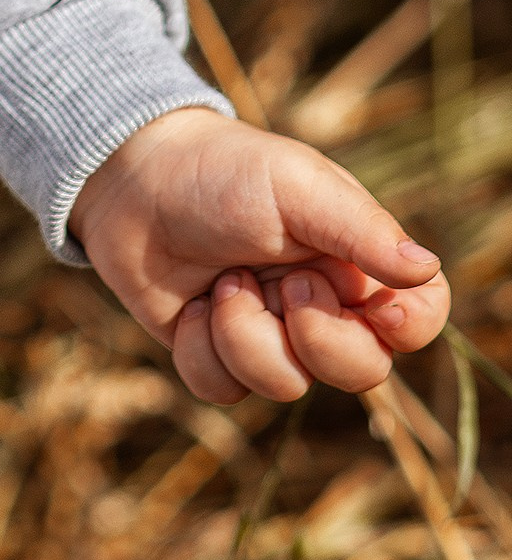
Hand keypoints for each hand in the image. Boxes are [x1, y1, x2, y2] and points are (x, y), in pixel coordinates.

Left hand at [69, 105, 447, 402]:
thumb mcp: (296, 185)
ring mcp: (270, 332)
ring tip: (224, 279)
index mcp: (354, 258)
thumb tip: (426, 268)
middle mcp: (321, 303)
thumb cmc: (221, 169)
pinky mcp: (217, 353)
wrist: (132, 178)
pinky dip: (202, 349)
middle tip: (284, 282)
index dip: (412, 328)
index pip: (419, 314)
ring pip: (287, 385)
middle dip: (318, 337)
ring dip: (246, 334)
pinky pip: (226, 390)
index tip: (381, 314)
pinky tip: (189, 305)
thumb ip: (360, 229)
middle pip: (361, 371)